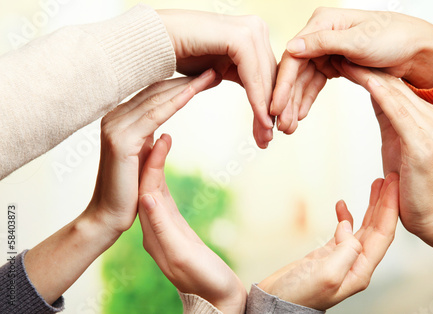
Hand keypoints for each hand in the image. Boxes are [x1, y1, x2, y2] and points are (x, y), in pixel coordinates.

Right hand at [85, 69, 217, 237]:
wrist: (108, 217)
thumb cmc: (128, 192)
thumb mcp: (142, 161)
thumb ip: (150, 144)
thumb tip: (165, 134)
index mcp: (119, 119)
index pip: (154, 94)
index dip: (181, 84)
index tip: (205, 77)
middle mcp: (114, 117)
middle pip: (157, 91)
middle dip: (188, 79)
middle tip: (215, 69)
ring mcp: (115, 126)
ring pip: (158, 98)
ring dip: (188, 85)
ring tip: (213, 75)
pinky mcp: (121, 139)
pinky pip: (155, 115)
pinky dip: (177, 101)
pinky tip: (194, 91)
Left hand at [138, 135, 245, 313]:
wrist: (216, 301)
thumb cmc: (205, 282)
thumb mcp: (182, 255)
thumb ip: (162, 227)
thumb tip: (145, 197)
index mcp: (152, 232)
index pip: (147, 188)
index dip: (152, 161)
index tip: (161, 135)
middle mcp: (153, 226)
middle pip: (146, 182)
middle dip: (149, 153)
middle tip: (156, 126)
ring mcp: (162, 225)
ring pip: (154, 185)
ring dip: (154, 159)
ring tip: (159, 132)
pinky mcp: (174, 226)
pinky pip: (163, 192)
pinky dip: (162, 172)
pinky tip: (164, 159)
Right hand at [157, 10, 276, 147]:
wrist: (153, 41)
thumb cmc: (180, 54)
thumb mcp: (217, 69)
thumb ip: (238, 76)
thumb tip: (256, 97)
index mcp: (253, 34)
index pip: (269, 74)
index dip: (271, 104)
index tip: (268, 132)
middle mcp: (256, 28)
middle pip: (271, 77)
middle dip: (272, 112)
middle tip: (269, 140)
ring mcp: (250, 29)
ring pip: (266, 78)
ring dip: (267, 111)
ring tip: (266, 136)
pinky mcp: (240, 36)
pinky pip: (253, 76)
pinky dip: (258, 100)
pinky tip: (261, 121)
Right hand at [258, 174, 398, 310]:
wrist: (277, 301)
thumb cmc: (299, 295)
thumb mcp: (327, 274)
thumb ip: (345, 251)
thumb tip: (348, 227)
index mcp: (361, 270)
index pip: (383, 235)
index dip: (390, 209)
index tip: (395, 187)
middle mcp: (356, 264)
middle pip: (377, 228)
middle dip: (386, 203)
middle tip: (391, 179)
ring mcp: (343, 258)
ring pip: (363, 227)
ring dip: (371, 206)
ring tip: (377, 185)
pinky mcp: (328, 254)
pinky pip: (343, 230)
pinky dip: (345, 215)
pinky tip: (342, 204)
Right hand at [271, 7, 432, 133]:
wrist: (418, 50)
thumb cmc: (395, 37)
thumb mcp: (359, 41)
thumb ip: (323, 43)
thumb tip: (291, 47)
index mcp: (323, 23)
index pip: (294, 55)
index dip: (283, 83)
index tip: (275, 106)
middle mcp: (321, 35)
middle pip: (296, 70)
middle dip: (288, 98)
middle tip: (282, 123)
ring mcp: (328, 50)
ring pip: (304, 80)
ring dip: (296, 102)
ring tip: (289, 126)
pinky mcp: (336, 64)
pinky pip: (316, 83)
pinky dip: (309, 99)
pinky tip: (301, 115)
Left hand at [341, 61, 432, 249]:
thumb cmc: (411, 184)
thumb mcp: (397, 144)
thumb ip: (390, 117)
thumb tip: (374, 92)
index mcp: (422, 117)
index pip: (392, 87)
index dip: (367, 70)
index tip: (344, 57)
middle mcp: (430, 116)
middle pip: (392, 85)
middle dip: (363, 66)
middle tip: (338, 49)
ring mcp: (429, 128)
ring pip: (394, 93)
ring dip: (367, 74)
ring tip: (345, 58)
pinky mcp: (422, 142)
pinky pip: (398, 112)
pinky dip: (381, 94)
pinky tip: (367, 81)